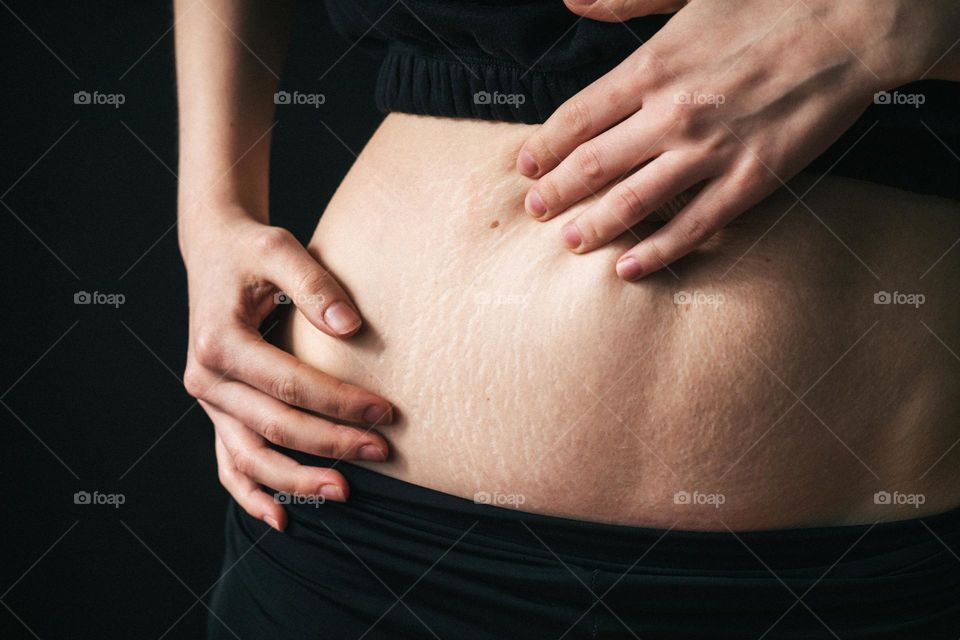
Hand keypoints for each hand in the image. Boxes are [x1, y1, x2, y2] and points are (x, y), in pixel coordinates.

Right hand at [181, 209, 392, 531]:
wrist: (214, 251)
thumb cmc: (251, 249)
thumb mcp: (280, 249)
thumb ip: (315, 285)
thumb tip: (352, 327)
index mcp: (218, 342)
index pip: (288, 384)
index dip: (339, 402)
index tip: (387, 412)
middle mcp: (206, 378)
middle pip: (274, 427)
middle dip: (331, 444)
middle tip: (383, 452)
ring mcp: (208, 400)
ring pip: (250, 457)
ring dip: (295, 481)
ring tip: (344, 494)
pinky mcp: (217, 410)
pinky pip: (229, 463)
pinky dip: (251, 494)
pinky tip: (282, 520)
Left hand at [518, 0, 930, 278]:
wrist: (855, 21)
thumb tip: (573, 0)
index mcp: (652, 66)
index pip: (575, 119)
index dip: (542, 148)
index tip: (526, 166)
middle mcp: (671, 113)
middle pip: (592, 166)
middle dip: (555, 193)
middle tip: (535, 211)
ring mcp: (710, 152)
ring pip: (632, 202)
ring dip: (593, 226)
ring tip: (569, 241)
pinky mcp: (750, 180)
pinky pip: (692, 226)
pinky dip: (656, 251)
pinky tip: (629, 267)